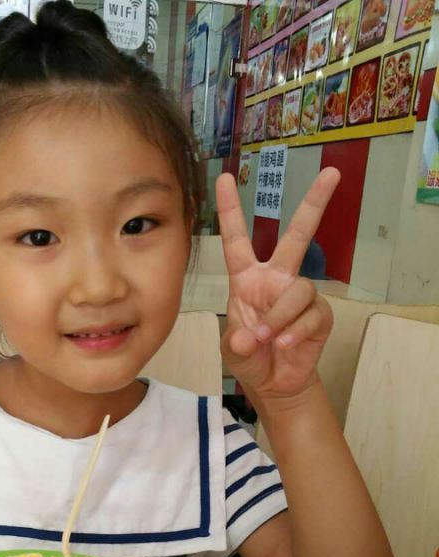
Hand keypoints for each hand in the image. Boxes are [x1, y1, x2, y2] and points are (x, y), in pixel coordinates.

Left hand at [217, 167, 340, 401]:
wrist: (273, 384)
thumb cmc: (248, 357)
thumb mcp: (231, 349)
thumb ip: (236, 342)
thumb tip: (251, 337)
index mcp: (247, 279)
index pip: (236, 240)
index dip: (230, 210)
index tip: (224, 178)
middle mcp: (275, 279)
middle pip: (297, 236)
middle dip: (313, 204)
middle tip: (331, 173)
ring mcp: (299, 295)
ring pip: (299, 288)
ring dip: (280, 316)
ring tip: (267, 339)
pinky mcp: (319, 315)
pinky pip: (312, 314)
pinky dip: (296, 331)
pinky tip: (285, 344)